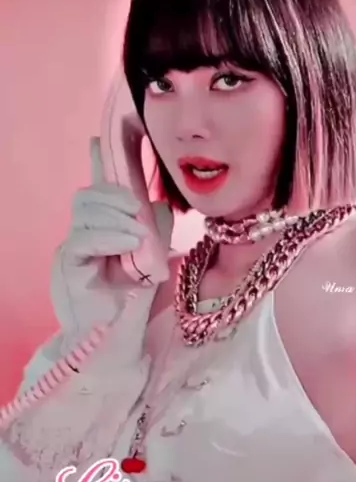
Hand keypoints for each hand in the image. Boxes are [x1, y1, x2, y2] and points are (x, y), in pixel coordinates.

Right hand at [51, 137, 172, 335]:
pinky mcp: (67, 266)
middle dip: (115, 193)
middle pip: (89, 195)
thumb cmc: (136, 305)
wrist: (121, 343)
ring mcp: (72, 249)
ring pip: (86, 210)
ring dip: (117, 216)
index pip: (99, 190)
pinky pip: (83, 237)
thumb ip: (155, 231)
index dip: (100, 163)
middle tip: (139, 210)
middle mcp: (84, 236)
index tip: (101, 139)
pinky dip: (110, 236)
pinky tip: (129, 242)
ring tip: (138, 234)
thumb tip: (161, 204)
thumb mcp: (154, 260)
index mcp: (104, 231)